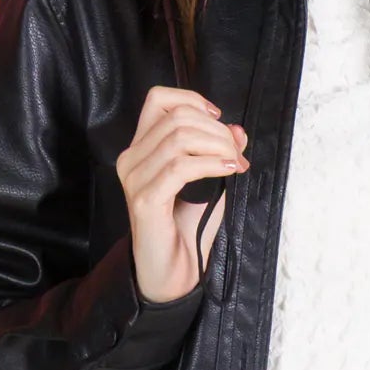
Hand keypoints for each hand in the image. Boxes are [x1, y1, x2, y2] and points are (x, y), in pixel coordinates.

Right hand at [115, 86, 248, 303]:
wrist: (173, 270)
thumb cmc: (187, 226)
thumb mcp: (209, 180)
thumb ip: (219, 152)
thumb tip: (237, 129)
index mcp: (141, 148)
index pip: (158, 99)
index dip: (192, 99)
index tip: (218, 118)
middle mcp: (131, 158)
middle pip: (177, 118)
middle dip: (217, 130)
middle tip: (238, 153)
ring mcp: (134, 178)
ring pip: (180, 138)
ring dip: (218, 146)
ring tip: (235, 164)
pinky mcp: (145, 199)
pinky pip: (182, 167)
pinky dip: (211, 164)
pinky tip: (228, 171)